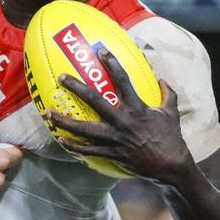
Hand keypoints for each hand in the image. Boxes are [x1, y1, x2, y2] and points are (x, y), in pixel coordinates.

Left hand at [49, 49, 195, 183]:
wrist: (171, 167)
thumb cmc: (171, 138)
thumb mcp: (171, 114)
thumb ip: (167, 95)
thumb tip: (162, 79)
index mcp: (138, 108)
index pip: (124, 81)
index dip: (113, 65)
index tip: (101, 52)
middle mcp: (123, 121)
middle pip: (96, 101)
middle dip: (77, 88)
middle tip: (61, 78)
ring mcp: (115, 138)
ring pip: (85, 129)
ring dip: (65, 122)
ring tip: (48, 114)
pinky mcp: (112, 153)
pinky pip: (89, 150)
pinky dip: (74, 146)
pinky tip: (60, 139)